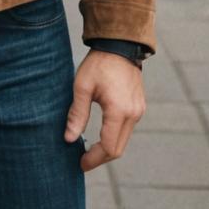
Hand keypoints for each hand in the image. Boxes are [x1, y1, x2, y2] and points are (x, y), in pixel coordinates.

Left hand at [63, 49, 145, 171]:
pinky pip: (127, 129)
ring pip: (124, 140)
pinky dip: (115, 136)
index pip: (108, 147)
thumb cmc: (98, 64)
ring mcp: (139, 111)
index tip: (80, 163)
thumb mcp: (82, 86)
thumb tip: (69, 139)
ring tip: (89, 148)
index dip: (94, 159)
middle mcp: (133, 114)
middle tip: (83, 160)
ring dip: (108, 147)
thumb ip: (77, 114)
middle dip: (100, 157)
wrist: (119, 45)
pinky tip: (101, 134)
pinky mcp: (139, 106)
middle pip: (118, 149)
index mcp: (119, 111)